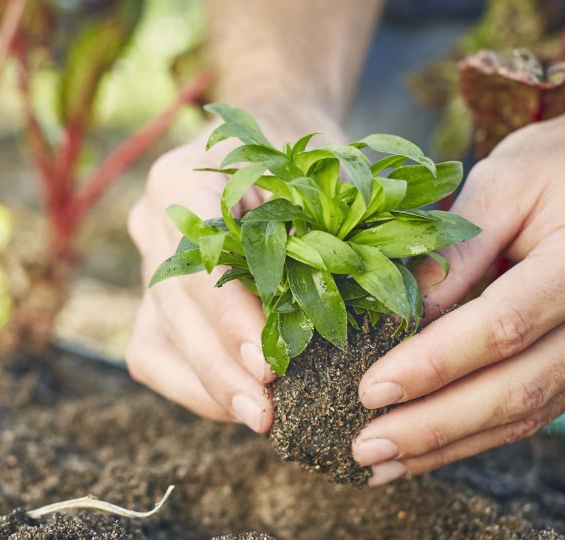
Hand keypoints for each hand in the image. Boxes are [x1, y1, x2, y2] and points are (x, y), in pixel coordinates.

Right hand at [126, 105, 345, 432]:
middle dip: (219, 364)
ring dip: (205, 384)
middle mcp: (155, 217)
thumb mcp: (332, 168)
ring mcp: (148, 257)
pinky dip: (192, 385)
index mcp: (184, 176)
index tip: (268, 362)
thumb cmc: (310, 151)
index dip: (230, 314)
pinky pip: (155, 350)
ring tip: (256, 420)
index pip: (200, 255)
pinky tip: (236, 410)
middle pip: (175, 302)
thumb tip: (416, 285)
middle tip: (263, 410)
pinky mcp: (154, 292)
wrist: (275, 128)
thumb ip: (352, 220)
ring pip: (158, 333)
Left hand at [350, 113, 564, 485]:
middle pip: (517, 388)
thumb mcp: (503, 178)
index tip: (371, 389)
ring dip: (448, 445)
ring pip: (526, 413)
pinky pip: (536, 409)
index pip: (503, 328)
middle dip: (433, 426)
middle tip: (364, 446)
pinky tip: (424, 450)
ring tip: (381, 465)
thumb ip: (453, 249)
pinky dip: (476, 434)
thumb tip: (397, 314)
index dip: (433, 365)